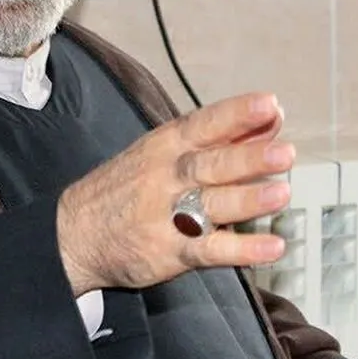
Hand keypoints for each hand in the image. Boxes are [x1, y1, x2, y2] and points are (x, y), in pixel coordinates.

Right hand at [56, 92, 292, 295]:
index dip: (236, 115)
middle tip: (284, 152)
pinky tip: (271, 247)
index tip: (270, 106)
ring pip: (211, 205)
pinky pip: (209, 250)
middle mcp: (165, 177)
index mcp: (163, 147)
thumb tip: (270, 122)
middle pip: (209, 165)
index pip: (202, 125)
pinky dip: (242, 250)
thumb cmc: (126, 188)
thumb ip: (216, 140)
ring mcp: (165, 216)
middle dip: (247, 158)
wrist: (73, 234)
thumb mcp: (159, 153)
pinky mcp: (169, 252)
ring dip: (248, 200)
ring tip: (281, 193)